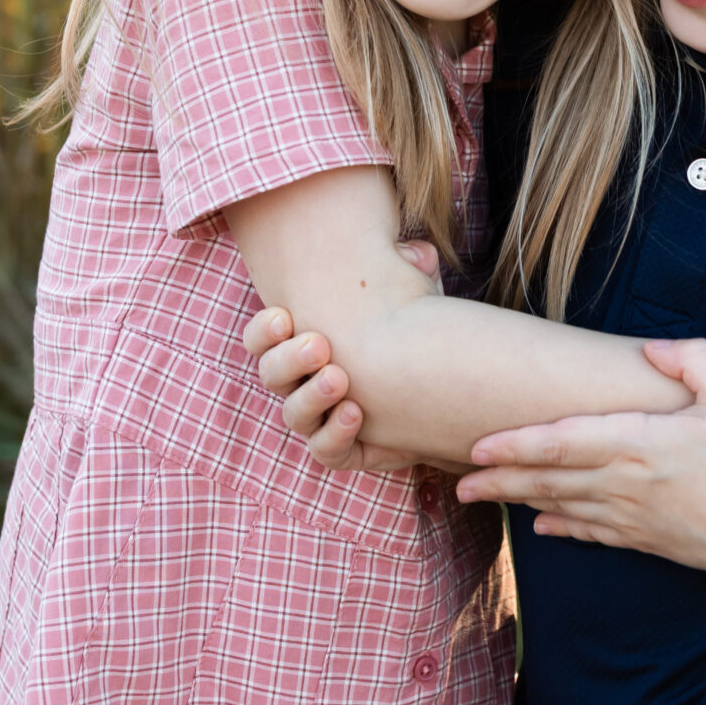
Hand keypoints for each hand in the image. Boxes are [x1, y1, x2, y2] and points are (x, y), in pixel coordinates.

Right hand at [239, 240, 436, 472]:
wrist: (444, 389)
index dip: (264, 330)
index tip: (285, 315)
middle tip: (319, 344)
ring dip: (312, 396)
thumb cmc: (414, 332)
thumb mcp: (413, 297)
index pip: (261, 338)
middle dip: (290, 359)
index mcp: (300, 341)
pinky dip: (335, 434)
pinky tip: (356, 414)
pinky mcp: (345, 449)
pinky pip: (325, 451)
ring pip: (294, 414)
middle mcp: (301, 382)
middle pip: (271, 374)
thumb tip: (415, 253)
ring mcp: (320, 419)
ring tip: (340, 378)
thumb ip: (408, 272)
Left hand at [454, 340, 705, 576]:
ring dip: (518, 503)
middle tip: (457, 483)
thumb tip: (652, 347)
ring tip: (481, 499)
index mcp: (637, 444)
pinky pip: (593, 534)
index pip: (559, 444)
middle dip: (497, 481)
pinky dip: (562, 528)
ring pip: (561, 508)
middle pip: (547, 481)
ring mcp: (633, 518)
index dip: (513, 446)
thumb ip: (691, 360)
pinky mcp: (648, 541)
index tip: (476, 446)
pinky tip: (541, 526)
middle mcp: (624, 484)